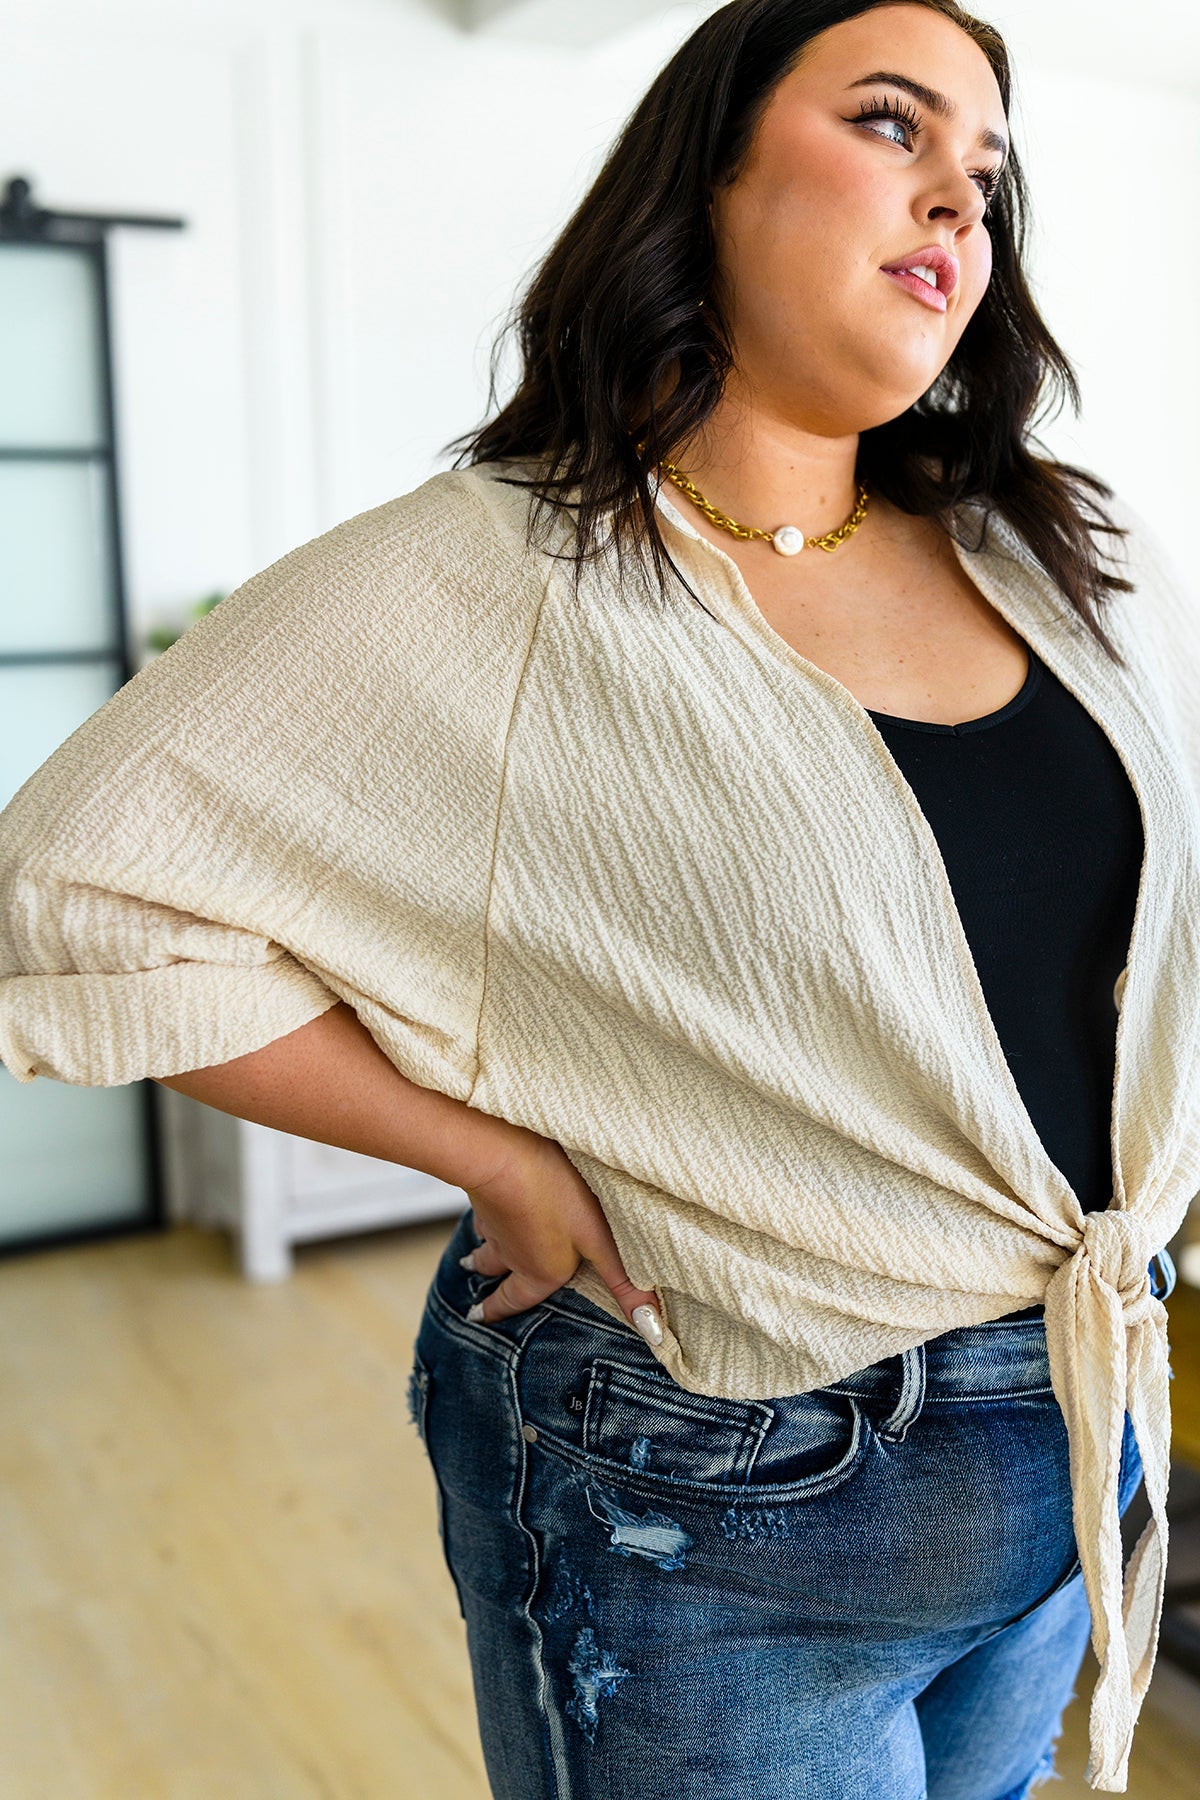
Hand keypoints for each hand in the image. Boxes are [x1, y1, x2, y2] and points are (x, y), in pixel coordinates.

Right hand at [461, 1129, 664, 1344]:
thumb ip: (624, 1281)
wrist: (506, 1155)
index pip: (515, 1299)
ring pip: (485, 1242)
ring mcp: (495, 1221)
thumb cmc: (557, 1196)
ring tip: (470, 1260)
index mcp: (540, 1270)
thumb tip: (653, 1332)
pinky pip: (482, 1213)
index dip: (499, 1311)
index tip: (477, 1318)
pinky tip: (484, 1208)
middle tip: (473, 1294)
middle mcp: (512, 1252)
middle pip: (495, 1271)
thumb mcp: (600, 1242)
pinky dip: (482, 1217)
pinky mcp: (486, 1191)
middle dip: (487, 1284)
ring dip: (480, 1253)